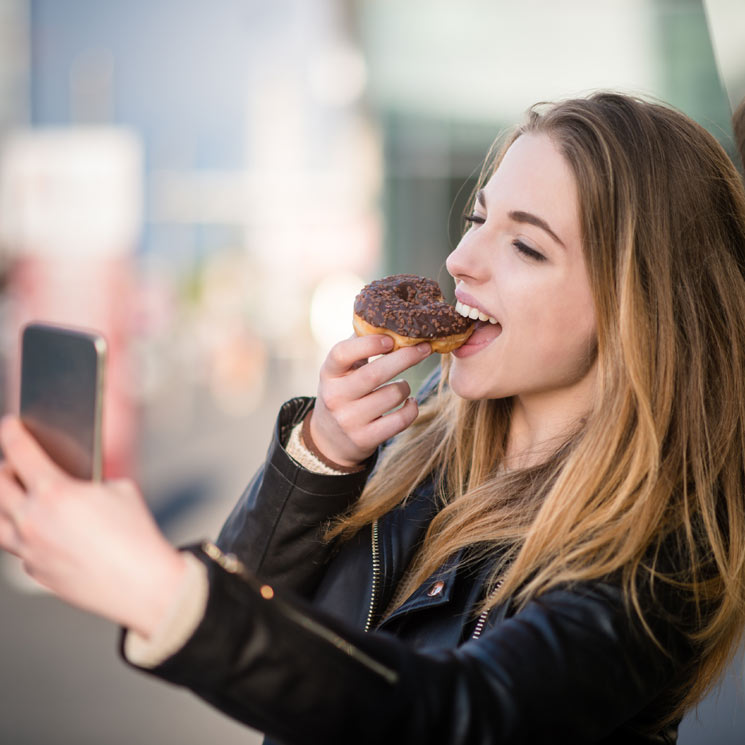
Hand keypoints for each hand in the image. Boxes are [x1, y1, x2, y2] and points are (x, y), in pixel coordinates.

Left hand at [0, 416, 186, 637]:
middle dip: (3, 468)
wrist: (141, 582)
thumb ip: (89, 481)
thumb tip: (77, 482)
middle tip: (12, 463)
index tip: (9, 426)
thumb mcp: (118, 489)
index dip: (11, 433)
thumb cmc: (135, 535)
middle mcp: (31, 520)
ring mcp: (28, 549)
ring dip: (4, 504)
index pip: (19, 451)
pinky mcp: (34, 570)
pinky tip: (43, 531)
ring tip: (17, 499)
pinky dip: (24, 534)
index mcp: (54, 492)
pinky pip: (18, 547)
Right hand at [310, 334, 431, 466]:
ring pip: (392, 395)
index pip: (342, 353)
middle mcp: (335, 396)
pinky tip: (410, 403)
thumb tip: (390, 319)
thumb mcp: (342, 370)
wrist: (330, 438)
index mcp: (328, 373)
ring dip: (405, 387)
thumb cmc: (344, 391)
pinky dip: (411, 409)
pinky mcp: (364, 439)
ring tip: (403, 385)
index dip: (368, 344)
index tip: (391, 338)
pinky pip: (399, 420)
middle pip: (374, 374)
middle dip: (405, 358)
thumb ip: (359, 346)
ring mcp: (349, 420)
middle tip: (425, 348)